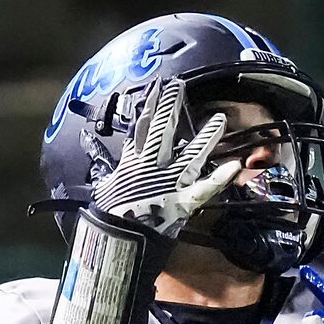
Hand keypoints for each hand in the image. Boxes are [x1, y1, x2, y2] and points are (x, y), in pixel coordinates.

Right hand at [91, 79, 240, 238]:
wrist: (117, 238)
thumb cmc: (109, 213)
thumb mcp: (103, 183)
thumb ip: (101, 161)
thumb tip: (88, 140)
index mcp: (133, 161)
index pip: (142, 127)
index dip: (150, 106)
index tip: (156, 88)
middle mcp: (153, 165)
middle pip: (163, 130)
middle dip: (170, 106)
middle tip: (179, 85)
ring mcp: (170, 181)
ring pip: (192, 154)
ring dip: (206, 136)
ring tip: (220, 119)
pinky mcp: (183, 200)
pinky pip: (206, 187)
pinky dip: (220, 177)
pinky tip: (234, 165)